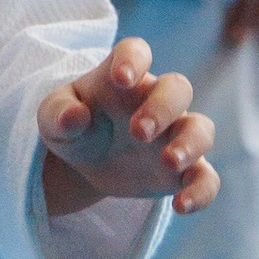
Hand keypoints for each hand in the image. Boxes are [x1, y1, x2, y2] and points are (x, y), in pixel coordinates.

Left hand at [36, 37, 217, 215]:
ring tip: (168, 162)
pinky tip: (180, 207)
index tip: (121, 78)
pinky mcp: (185, 169)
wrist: (88, 162)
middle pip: (178, 88)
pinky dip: (200, 191)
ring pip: (201, 129)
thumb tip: (73, 117)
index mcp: (123, 78)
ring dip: (190, 144)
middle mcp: (156, 100)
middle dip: (162, 108)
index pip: (136, 52)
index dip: (133, 60)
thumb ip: (58, 113)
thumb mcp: (53, 119)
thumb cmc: (74, 126)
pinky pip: (206, 177)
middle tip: (138, 132)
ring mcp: (175, 134)